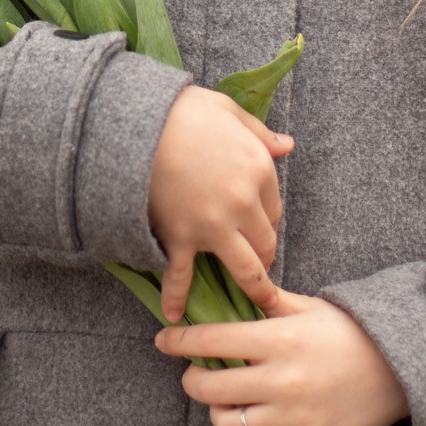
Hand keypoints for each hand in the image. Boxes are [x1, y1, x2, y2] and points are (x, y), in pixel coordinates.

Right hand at [147, 86, 292, 318]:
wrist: (138, 124)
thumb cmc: (183, 111)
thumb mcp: (229, 110)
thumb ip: (260, 131)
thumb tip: (287, 145)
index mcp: (258, 170)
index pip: (275, 208)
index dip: (267, 218)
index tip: (259, 224)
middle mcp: (243, 203)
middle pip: (266, 242)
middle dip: (266, 255)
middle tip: (262, 265)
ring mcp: (212, 225)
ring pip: (245, 269)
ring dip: (255, 290)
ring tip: (260, 306)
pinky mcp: (180, 238)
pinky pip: (181, 276)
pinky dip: (176, 298)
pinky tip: (175, 315)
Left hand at [156, 290, 407, 425]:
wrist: (402, 369)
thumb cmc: (352, 333)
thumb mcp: (311, 308)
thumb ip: (270, 302)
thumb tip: (236, 287)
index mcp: (280, 339)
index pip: (213, 339)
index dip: (180, 340)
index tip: (164, 340)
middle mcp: (282, 379)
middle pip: (209, 387)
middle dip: (194, 379)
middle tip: (199, 373)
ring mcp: (294, 416)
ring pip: (227, 424)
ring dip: (219, 413)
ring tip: (229, 401)